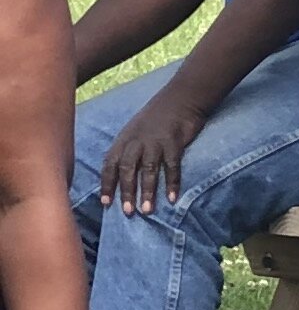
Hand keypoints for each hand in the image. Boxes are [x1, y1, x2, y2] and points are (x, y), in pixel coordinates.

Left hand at [97, 98, 205, 215]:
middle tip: (127, 212)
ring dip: (146, 191)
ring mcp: (156, 142)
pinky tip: (172, 198)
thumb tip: (121, 170)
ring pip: (147, 170)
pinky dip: (172, 183)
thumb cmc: (158, 116)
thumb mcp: (135, 129)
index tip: (106, 203)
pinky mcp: (175, 143)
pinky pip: (172, 166)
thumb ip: (128, 147)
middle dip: (125, 191)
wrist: (181, 98)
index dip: (107, 184)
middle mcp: (137, 141)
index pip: (110, 164)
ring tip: (147, 210)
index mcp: (124, 139)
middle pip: (127, 169)